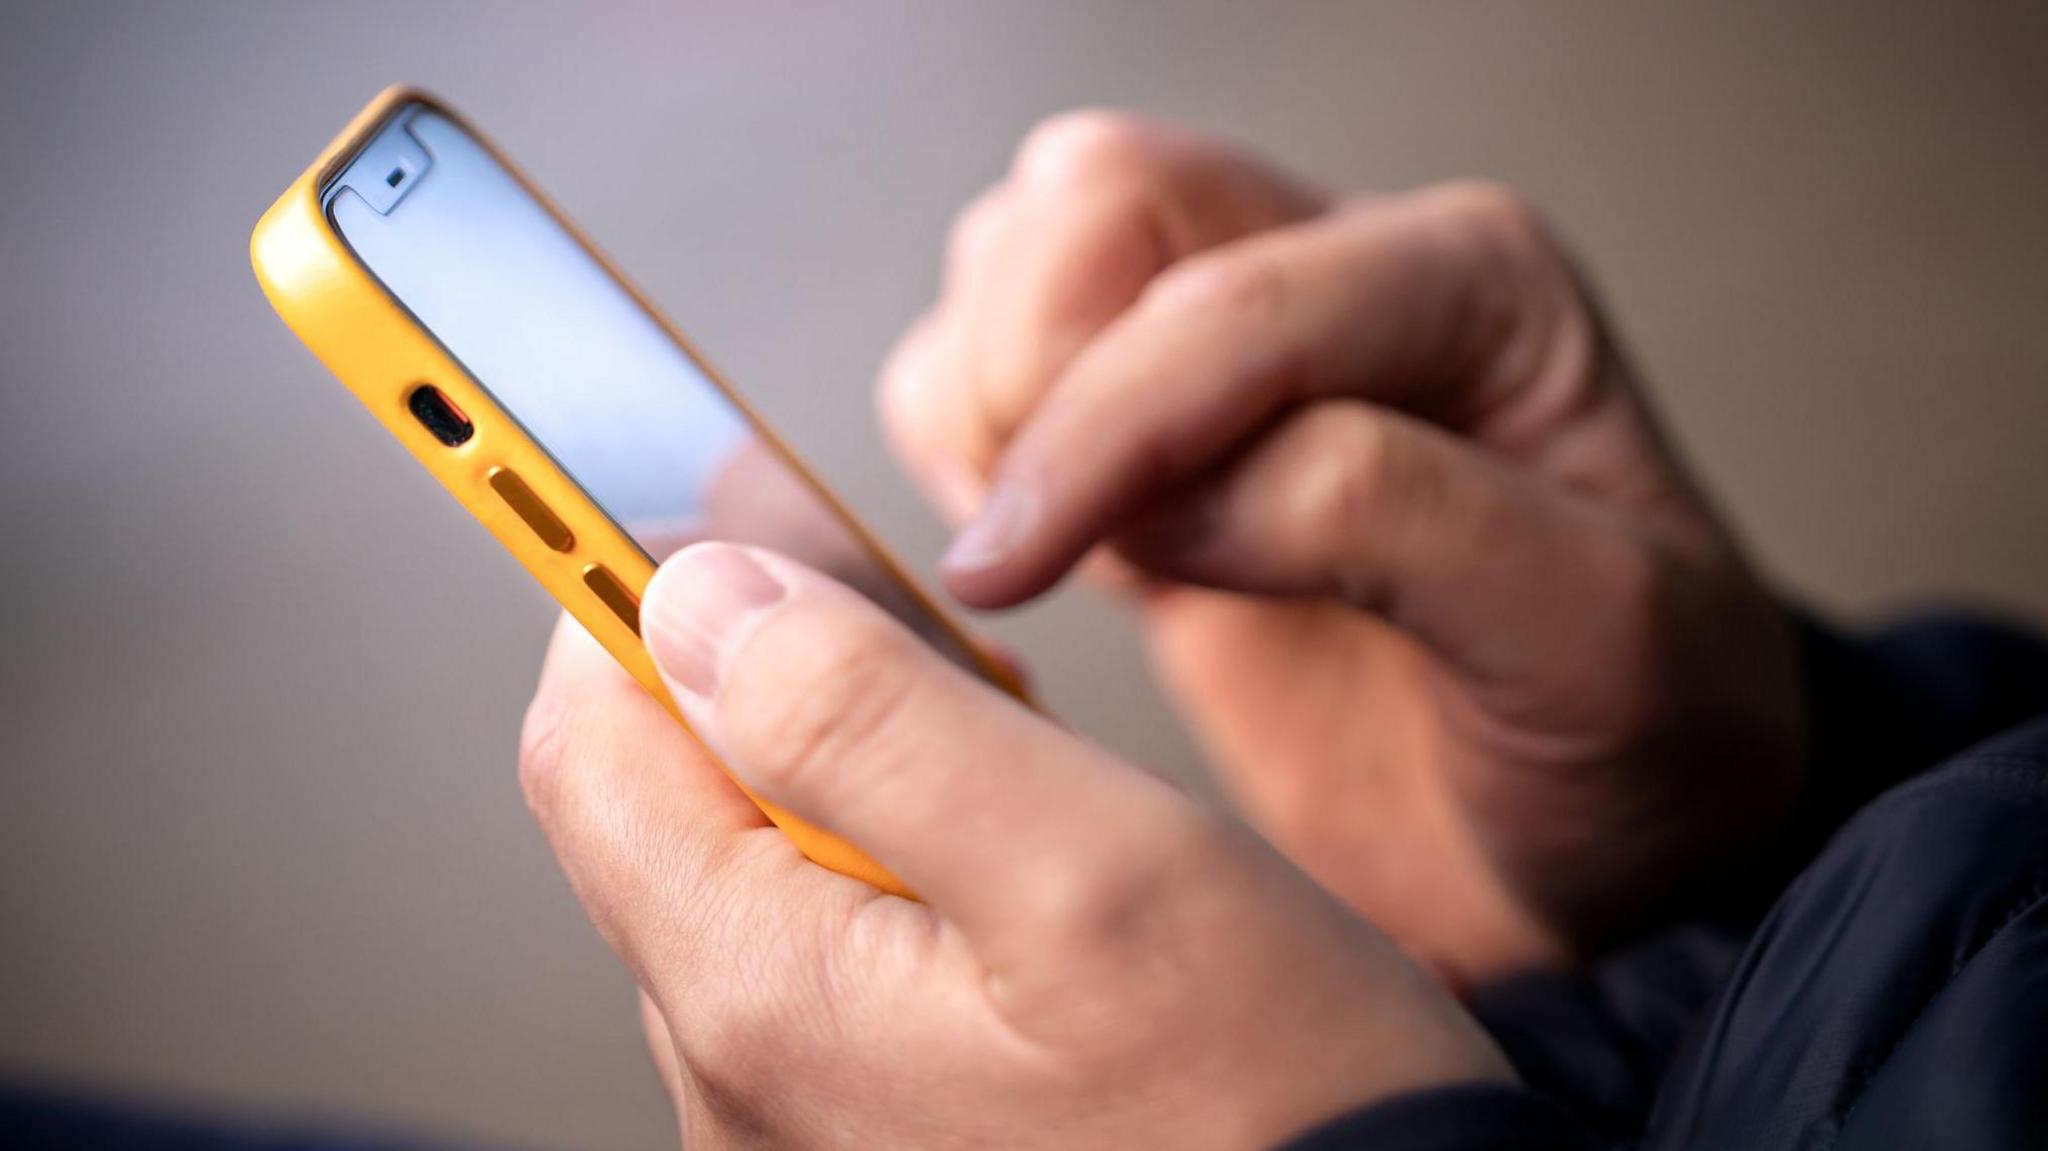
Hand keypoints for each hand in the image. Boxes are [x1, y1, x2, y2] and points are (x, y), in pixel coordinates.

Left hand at [521, 543, 1508, 1147]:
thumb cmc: (1273, 1104)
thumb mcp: (1091, 866)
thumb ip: (871, 717)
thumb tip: (701, 598)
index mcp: (764, 995)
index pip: (593, 735)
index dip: (631, 585)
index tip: (704, 500)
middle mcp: (746, 1067)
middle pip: (664, 789)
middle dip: (767, 665)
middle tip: (914, 626)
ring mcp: (803, 1101)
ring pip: (751, 850)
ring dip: (840, 752)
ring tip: (992, 740)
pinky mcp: (874, 1111)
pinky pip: (820, 933)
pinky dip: (885, 843)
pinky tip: (1000, 843)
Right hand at [880, 112, 1805, 981]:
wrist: (1594, 844)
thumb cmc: (1636, 737)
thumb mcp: (1596, 639)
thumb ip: (1392, 518)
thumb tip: (1176, 497)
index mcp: (1474, 288)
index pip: (1233, 297)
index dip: (1104, 423)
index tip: (1012, 568)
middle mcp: (1346, 280)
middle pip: (1097, 204)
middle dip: (1033, 368)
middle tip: (1047, 547)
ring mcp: (1239, 352)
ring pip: (1022, 255)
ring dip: (988, 397)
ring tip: (1055, 554)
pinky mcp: (1158, 442)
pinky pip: (989, 365)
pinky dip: (963, 445)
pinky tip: (1047, 557)